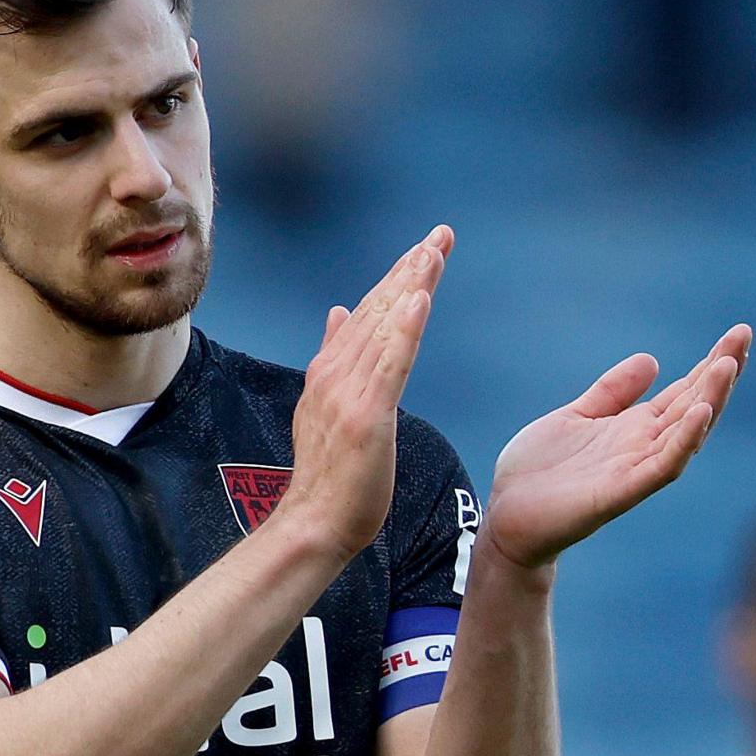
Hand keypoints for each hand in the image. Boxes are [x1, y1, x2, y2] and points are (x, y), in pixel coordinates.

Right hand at [278, 227, 451, 562]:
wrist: (315, 522)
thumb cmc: (330, 475)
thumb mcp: (329, 406)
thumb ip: (335, 357)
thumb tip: (338, 312)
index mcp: (332, 370)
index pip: (369, 312)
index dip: (397, 277)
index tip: (425, 247)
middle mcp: (337, 373)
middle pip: (379, 309)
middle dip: (411, 268)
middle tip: (441, 233)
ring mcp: (350, 393)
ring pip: (386, 327)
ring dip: (410, 285)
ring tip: (433, 250)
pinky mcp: (368, 416)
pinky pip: (390, 364)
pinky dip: (405, 328)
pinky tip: (421, 298)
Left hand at [485, 324, 750, 571]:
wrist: (505, 516)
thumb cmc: (538, 472)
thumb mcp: (576, 417)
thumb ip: (612, 393)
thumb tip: (652, 360)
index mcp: (635, 428)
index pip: (685, 392)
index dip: (711, 363)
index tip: (739, 333)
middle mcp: (643, 447)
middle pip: (694, 406)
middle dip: (721, 372)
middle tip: (743, 335)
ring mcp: (635, 470)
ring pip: (685, 433)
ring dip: (710, 398)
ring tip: (728, 364)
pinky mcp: (619, 492)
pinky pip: (661, 466)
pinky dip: (683, 441)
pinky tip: (700, 412)